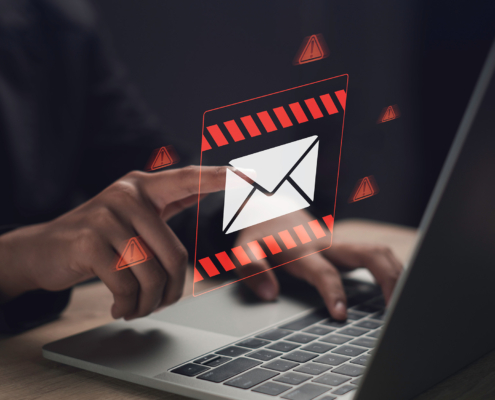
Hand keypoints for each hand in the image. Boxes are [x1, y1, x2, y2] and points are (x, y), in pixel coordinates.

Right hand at [0, 166, 226, 319]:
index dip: (220, 178)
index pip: (189, 179)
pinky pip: (125, 283)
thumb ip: (165, 203)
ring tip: (137, 307)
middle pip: (174, 254)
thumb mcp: (132, 214)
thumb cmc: (99, 236)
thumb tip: (202, 187)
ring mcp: (106, 215)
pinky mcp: (88, 241)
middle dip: (170, 291)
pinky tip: (121, 306)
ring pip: (150, 272)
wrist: (44, 249)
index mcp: (144, 187)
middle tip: (159, 304)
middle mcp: (127, 195)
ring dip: (147, 302)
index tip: (252, 174)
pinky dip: (128, 304)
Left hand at [234, 210, 402, 319]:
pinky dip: (391, 271)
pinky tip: (400, 291)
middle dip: (389, 278)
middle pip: (369, 253)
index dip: (333, 292)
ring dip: (397, 273)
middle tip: (399, 310)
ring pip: (379, 252)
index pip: (323, 272)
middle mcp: (327, 246)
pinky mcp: (344, 250)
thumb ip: (251, 268)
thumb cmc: (259, 233)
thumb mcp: (244, 248)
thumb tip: (270, 293)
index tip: (340, 316)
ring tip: (407, 304)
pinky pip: (375, 256)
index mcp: (303, 250)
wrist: (271, 208)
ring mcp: (340, 246)